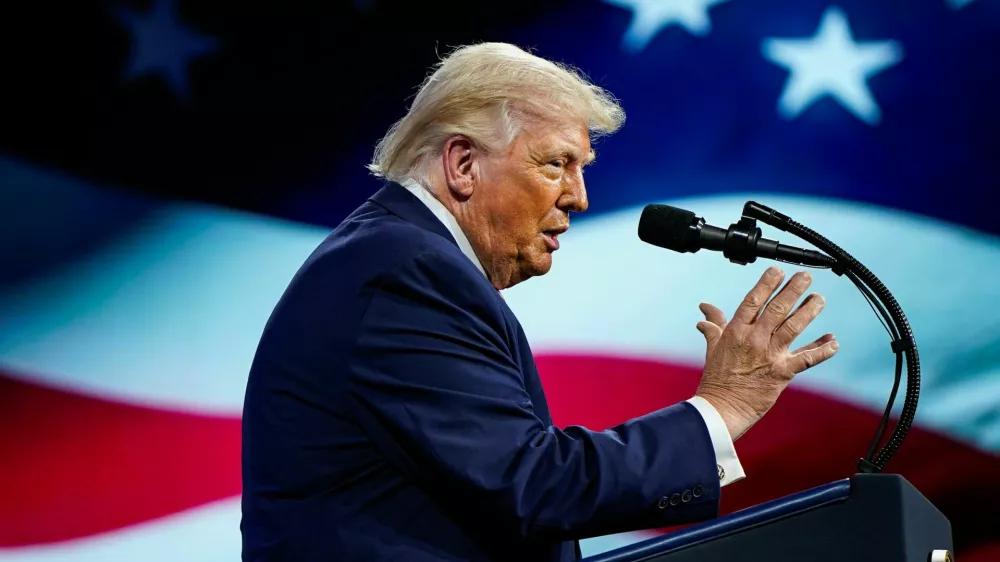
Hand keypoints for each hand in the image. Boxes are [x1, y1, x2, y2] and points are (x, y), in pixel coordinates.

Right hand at [694, 266, 838, 440]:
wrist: (722, 409)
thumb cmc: (716, 379)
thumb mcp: (713, 347)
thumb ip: (713, 325)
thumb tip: (704, 309)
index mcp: (735, 332)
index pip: (752, 301)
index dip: (766, 284)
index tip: (777, 271)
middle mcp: (753, 340)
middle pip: (776, 309)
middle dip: (793, 291)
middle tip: (805, 277)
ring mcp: (769, 356)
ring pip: (793, 328)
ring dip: (809, 312)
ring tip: (819, 299)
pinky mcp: (782, 373)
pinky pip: (806, 359)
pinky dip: (821, 350)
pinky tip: (833, 341)